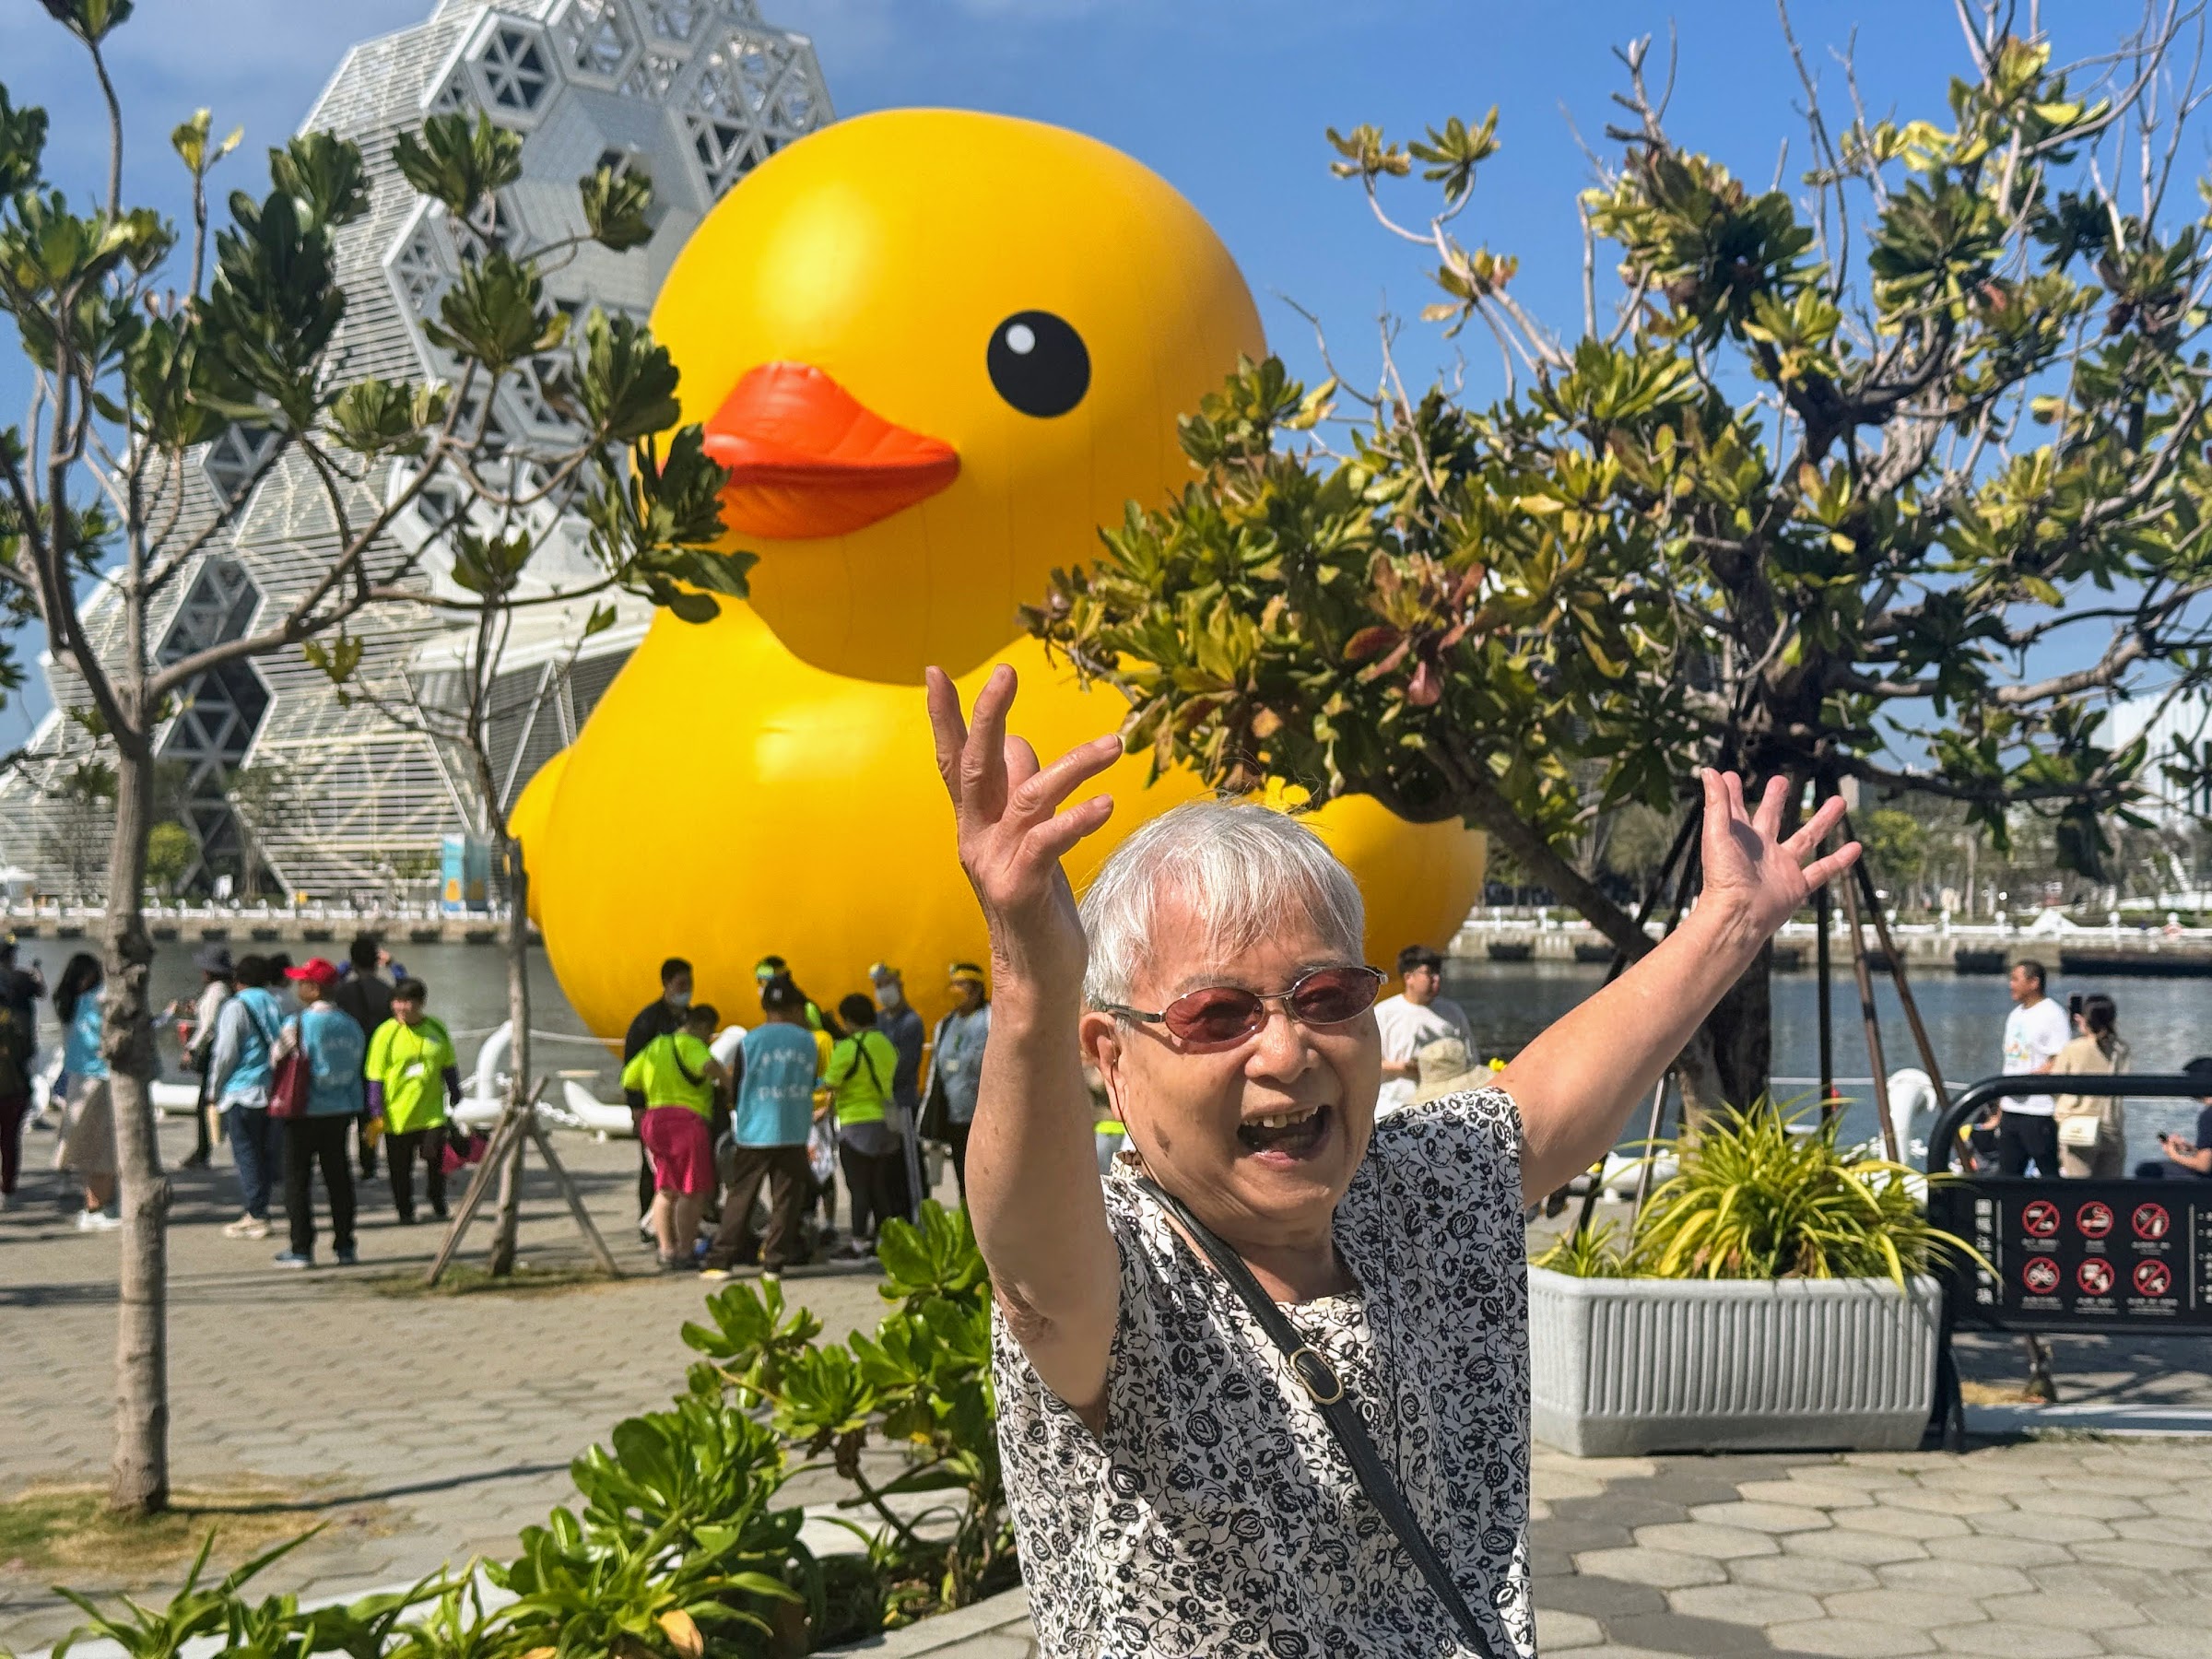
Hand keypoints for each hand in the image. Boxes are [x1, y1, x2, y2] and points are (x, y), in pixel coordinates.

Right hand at [925, 664, 1121, 1000]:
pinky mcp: (1020, 888)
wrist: (1037, 976)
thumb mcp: (1029, 840)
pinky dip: (1077, 820)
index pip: (955, 760)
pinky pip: (1047, 842)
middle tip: (1003, 672)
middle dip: (986, 716)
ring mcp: (995, 863)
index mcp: (977, 822)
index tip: (934, 671)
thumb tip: (1017, 742)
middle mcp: (977, 838)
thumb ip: (1019, 792)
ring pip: (1028, 797)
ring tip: (1114, 745)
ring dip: (1073, 766)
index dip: (946, 718)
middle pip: (975, 766)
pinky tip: (1105, 805)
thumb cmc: (1038, 904)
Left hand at [1697, 771, 1860, 941]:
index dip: (1731, 793)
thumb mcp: (1717, 833)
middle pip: (1771, 817)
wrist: (1739, 916)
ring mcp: (1781, 867)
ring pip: (1807, 838)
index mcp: (1739, 837)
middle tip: (1782, 780)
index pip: (1735, 809)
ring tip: (1839, 800)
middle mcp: (1761, 850)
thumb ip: (1717, 803)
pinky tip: (1856, 847)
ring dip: (1822, 820)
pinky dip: (1839, 860)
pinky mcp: (1797, 885)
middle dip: (1776, 799)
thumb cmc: (1723, 877)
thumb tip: (1709, 769)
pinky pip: (1822, 870)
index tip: (1729, 776)